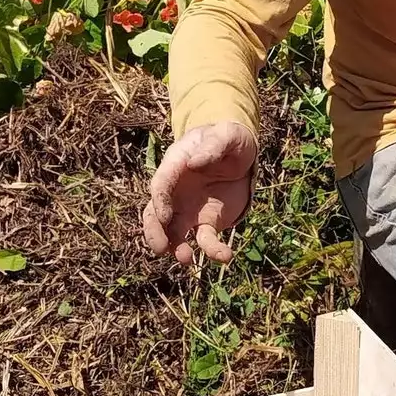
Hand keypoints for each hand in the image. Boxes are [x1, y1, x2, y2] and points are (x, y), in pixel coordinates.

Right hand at [142, 121, 256, 266]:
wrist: (241, 154)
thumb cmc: (228, 139)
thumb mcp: (226, 135)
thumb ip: (212, 146)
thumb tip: (194, 163)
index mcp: (175, 166)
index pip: (160, 184)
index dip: (159, 201)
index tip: (164, 216)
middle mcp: (176, 192)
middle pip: (155, 215)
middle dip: (155, 232)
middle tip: (161, 248)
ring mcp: (188, 210)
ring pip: (173, 233)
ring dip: (176, 248)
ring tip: (186, 259)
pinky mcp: (207, 223)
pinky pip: (206, 240)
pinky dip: (212, 251)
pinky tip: (224, 256)